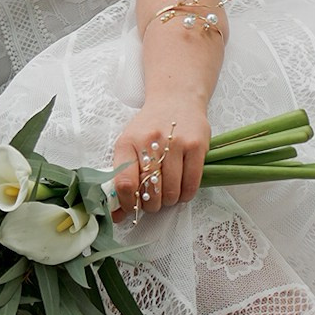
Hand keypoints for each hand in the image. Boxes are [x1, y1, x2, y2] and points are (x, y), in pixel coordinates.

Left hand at [111, 93, 208, 216]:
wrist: (176, 99)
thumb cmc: (150, 127)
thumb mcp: (130, 145)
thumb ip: (122, 179)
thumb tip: (118, 216)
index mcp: (128, 142)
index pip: (124, 182)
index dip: (128, 203)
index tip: (132, 208)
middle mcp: (150, 141)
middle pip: (150, 190)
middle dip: (151, 205)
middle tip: (153, 203)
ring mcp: (175, 143)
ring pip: (172, 190)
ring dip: (170, 201)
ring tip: (168, 196)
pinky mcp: (196, 145)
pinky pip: (191, 183)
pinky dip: (186, 194)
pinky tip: (182, 190)